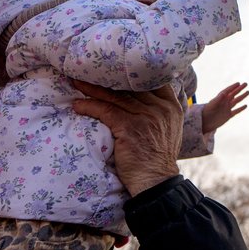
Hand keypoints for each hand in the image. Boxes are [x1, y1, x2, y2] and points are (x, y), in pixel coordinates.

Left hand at [71, 81, 182, 195]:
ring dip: (93, 88)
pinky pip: (106, 111)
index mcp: (172, 107)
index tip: (114, 67)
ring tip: (77, 82)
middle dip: (108, 77)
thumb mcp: (168, 130)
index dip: (132, 73)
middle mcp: (161, 108)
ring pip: (116, 96)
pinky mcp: (130, 128)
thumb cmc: (157, 158)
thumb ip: (158, 112)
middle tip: (88, 70)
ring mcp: (146, 117)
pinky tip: (78, 106)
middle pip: (131, 86)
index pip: (153, 80)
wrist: (156, 182)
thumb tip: (141, 97)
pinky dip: (90, 107)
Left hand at [202, 81, 248, 132]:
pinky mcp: (228, 115)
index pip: (228, 90)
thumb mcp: (213, 105)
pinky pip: (236, 111)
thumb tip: (224, 93)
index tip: (238, 83)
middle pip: (233, 94)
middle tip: (246, 84)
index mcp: (220, 98)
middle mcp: (224, 102)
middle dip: (239, 89)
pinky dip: (241, 108)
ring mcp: (226, 109)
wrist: (205, 123)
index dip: (233, 86)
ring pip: (236, 101)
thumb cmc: (206, 112)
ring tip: (248, 91)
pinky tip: (245, 105)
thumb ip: (218, 99)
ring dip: (242, 96)